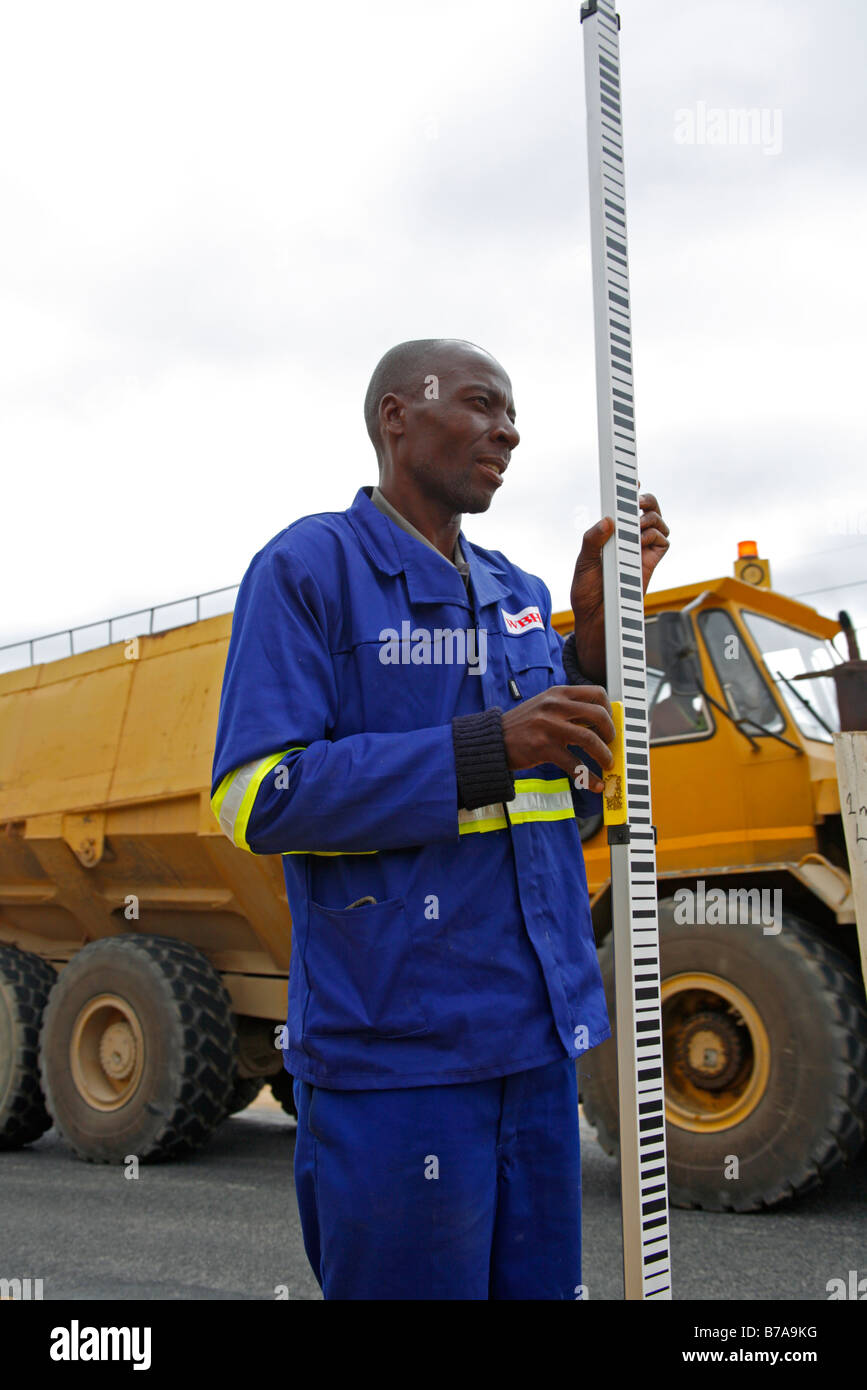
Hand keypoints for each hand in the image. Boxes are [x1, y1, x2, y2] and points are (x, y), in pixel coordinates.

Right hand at [501, 685, 614, 792]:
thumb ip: (568, 710)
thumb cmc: (522, 726)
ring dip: (604, 755)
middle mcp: (555, 706)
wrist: (494, 740)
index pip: (596, 693)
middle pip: (598, 715)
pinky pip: (574, 763)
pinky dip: (588, 776)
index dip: (609, 710)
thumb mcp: (544, 707)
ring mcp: (549, 726)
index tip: (608, 723)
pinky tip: (594, 784)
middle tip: (609, 744)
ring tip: (607, 764)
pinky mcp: (544, 747)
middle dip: (610, 733)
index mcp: (558, 693)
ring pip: (590, 739)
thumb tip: (598, 723)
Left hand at [570, 490, 670, 683]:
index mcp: (610, 534)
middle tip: (636, 502)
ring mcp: (641, 549)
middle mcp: (628, 538)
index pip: (622, 507)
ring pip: (658, 520)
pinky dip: (655, 535)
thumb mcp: (583, 563)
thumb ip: (592, 540)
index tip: (631, 478)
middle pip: (646, 508)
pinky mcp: (651, 562)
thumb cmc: (587, 591)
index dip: (628, 491)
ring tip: (636, 527)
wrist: (597, 618)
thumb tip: (608, 520)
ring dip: (649, 517)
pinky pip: (664, 540)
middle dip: (645, 500)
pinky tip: (640, 543)